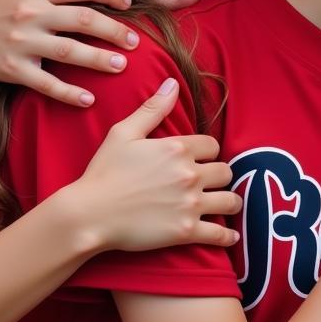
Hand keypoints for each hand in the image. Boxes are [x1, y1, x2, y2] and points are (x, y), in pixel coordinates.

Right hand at [0, 0, 137, 106]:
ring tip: (122, 66)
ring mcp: (23, 42)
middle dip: (116, 30)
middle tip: (135, 41)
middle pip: (86, 20)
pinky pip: (46, 83)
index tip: (128, 3)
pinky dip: (69, 93)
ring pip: (72, 52)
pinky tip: (88, 99)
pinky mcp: (12, 69)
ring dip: (101, 60)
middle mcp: (33, 14)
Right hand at [69, 79, 240, 251]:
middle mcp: (190, 174)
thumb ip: (152, 108)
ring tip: (226, 205)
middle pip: (225, 172)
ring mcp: (190, 203)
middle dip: (219, 176)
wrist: (89, 214)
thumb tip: (172, 82)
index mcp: (178, 148)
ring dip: (230, 203)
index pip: (212, 145)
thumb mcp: (124, 133)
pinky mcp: (185, 231)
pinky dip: (227, 238)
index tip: (200, 160)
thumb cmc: (103, 172)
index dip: (207, 152)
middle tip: (212, 183)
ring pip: (230, 201)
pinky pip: (218, 235)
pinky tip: (232, 239)